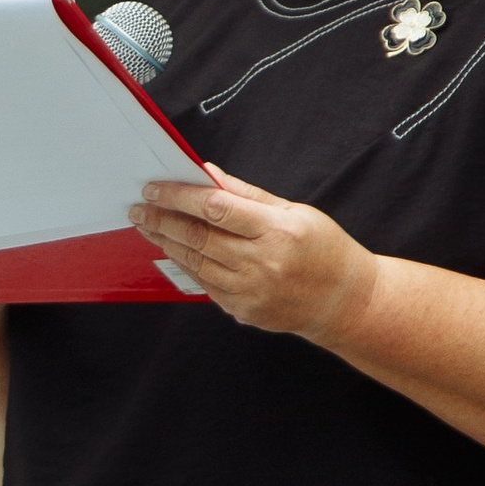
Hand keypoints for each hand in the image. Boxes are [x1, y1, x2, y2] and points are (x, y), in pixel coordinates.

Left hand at [128, 165, 379, 342]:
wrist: (345, 302)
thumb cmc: (324, 249)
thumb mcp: (295, 211)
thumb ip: (247, 195)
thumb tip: (207, 174)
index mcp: (278, 231)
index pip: (216, 208)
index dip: (179, 196)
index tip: (154, 188)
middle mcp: (263, 263)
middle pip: (198, 237)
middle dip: (162, 220)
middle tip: (139, 209)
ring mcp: (251, 291)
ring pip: (195, 263)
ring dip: (167, 243)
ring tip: (148, 227)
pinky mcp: (244, 311)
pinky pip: (206, 285)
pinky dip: (187, 265)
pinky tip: (174, 251)